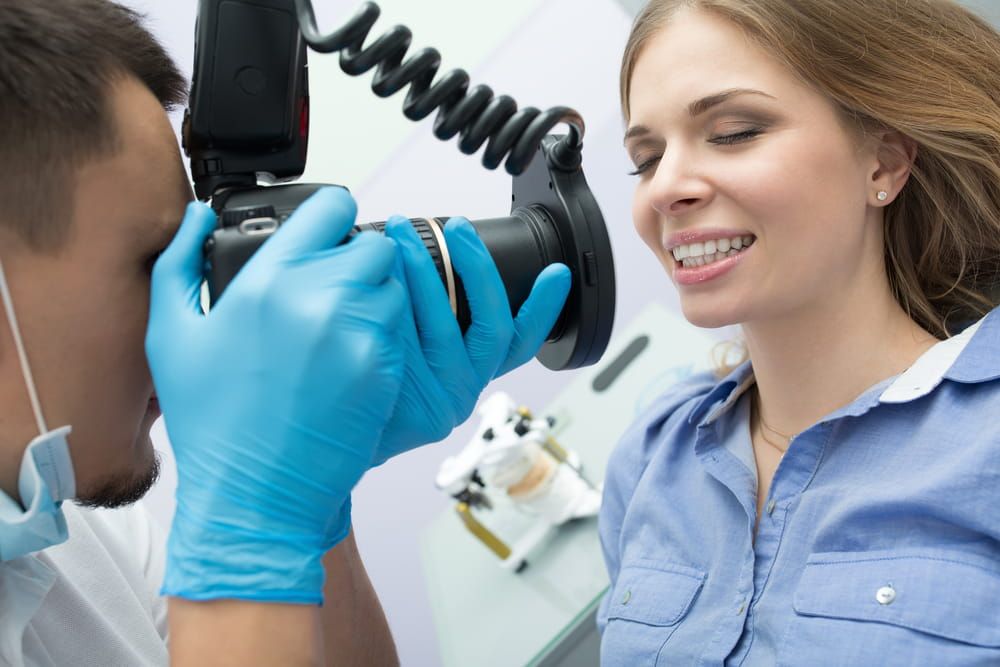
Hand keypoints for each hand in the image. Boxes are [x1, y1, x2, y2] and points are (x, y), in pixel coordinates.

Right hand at [146, 188, 405, 603]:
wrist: (254, 493)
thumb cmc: (211, 420)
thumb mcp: (171, 335)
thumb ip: (180, 262)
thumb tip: (200, 216)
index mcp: (268, 280)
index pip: (333, 207)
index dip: (333, 214)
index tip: (328, 230)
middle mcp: (320, 298)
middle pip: (375, 247)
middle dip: (359, 261)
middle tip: (333, 289)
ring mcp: (359, 335)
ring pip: (396, 288)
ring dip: (377, 298)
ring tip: (341, 328)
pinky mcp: (385, 370)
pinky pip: (402, 332)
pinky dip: (385, 337)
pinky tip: (350, 362)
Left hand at [375, 216, 570, 464]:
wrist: (328, 437)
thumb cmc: (366, 382)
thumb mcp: (407, 347)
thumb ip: (423, 313)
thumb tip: (415, 249)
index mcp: (471, 371)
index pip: (519, 340)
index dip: (543, 308)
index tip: (556, 273)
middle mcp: (465, 386)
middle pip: (493, 325)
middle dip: (477, 267)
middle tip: (457, 227)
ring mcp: (445, 400)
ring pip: (447, 326)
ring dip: (425, 272)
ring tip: (402, 236)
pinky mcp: (419, 408)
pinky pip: (410, 344)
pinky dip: (394, 307)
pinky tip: (378, 279)